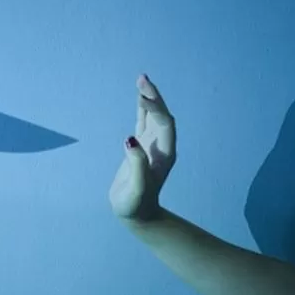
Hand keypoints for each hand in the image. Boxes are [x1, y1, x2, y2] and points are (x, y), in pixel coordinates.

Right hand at [109, 75, 176, 220]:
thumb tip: (130, 140)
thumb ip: (136, 165)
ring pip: (153, 116)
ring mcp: (152, 146)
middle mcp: (161, 147)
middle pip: (162, 116)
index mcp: (164, 154)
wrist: (137, 215)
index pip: (164, 125)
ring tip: (141, 79)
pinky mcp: (141, 148)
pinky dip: (142, 109)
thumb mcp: (136, 188)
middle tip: (142, 79)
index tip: (139, 98)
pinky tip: (138, 97)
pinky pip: (144, 123)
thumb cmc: (136, 205)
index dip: (154, 110)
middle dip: (154, 97)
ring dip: (149, 98)